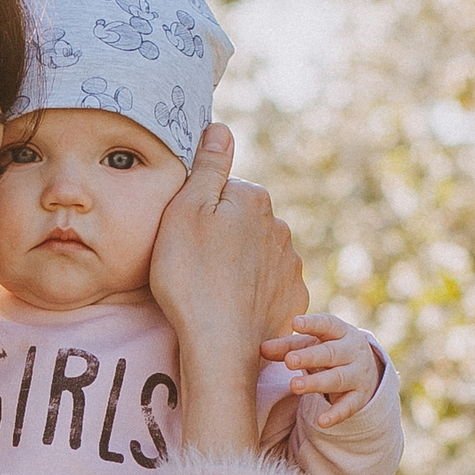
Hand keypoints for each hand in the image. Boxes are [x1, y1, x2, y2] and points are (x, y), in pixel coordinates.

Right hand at [149, 123, 309, 453]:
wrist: (219, 346)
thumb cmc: (190, 277)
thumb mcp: (185, 211)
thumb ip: (207, 167)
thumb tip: (222, 128)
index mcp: (253, 199)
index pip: (221, 192)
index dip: (197, 212)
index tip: (182, 237)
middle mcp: (280, 227)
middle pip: (242, 223)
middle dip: (222, 237)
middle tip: (193, 265)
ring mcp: (290, 265)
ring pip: (257, 255)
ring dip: (238, 266)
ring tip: (211, 290)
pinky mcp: (292, 299)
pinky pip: (267, 288)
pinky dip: (251, 294)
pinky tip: (231, 308)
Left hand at [260, 315, 382, 427]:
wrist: (366, 371)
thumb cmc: (329, 352)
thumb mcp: (311, 345)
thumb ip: (287, 347)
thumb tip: (262, 348)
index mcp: (340, 333)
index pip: (328, 325)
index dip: (312, 324)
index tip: (295, 323)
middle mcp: (352, 352)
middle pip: (331, 353)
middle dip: (310, 357)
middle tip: (289, 361)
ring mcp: (358, 375)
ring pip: (338, 379)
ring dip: (316, 383)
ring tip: (294, 386)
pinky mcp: (359, 397)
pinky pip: (348, 406)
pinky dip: (336, 414)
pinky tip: (321, 421)